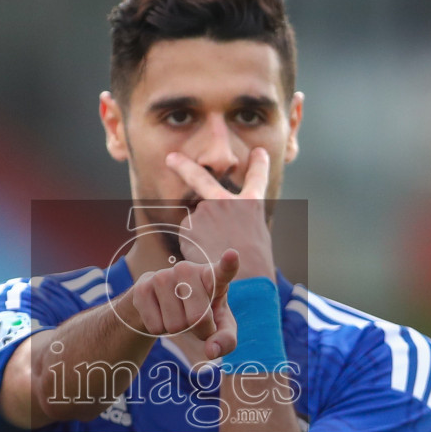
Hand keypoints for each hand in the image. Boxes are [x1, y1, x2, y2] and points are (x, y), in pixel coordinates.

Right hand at [126, 247, 241, 359]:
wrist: (160, 303)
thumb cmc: (199, 313)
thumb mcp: (219, 327)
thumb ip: (225, 340)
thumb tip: (211, 351)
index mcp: (212, 276)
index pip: (223, 271)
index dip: (228, 264)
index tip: (232, 255)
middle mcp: (188, 270)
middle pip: (198, 318)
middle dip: (199, 330)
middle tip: (195, 321)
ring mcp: (163, 276)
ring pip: (175, 325)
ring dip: (177, 330)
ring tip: (176, 313)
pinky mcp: (142, 287)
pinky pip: (155, 326)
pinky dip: (160, 329)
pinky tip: (159, 313)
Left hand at [167, 147, 277, 281]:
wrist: (245, 279)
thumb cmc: (254, 265)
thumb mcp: (256, 236)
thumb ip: (241, 221)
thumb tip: (223, 223)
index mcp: (252, 204)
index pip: (257, 178)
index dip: (259, 164)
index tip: (259, 152)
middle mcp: (227, 200)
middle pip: (200, 178)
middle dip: (182, 166)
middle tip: (170, 158)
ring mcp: (206, 210)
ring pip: (195, 221)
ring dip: (199, 235)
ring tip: (213, 253)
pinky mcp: (190, 224)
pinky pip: (187, 235)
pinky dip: (191, 246)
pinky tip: (204, 255)